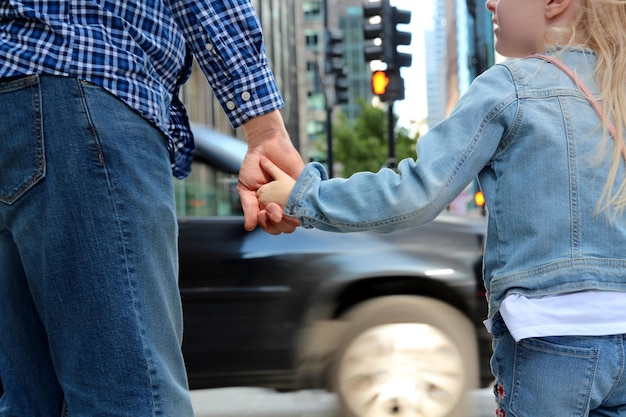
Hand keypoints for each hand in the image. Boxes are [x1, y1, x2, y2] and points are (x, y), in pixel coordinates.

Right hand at [238, 110, 303, 232]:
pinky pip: (309, 202)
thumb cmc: (253, 166)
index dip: (268, 225)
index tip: (262, 213)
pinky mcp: (305, 187)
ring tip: (277, 205)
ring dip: (288, 218)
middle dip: (278, 222)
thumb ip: (248, 207)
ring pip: (298, 219)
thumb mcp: (246, 187)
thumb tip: (249, 228)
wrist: (266, 144)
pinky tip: (293, 201)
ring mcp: (295, 197)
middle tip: (271, 208)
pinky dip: (302, 205)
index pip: (272, 227)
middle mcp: (283, 205)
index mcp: (268, 208)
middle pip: (286, 227)